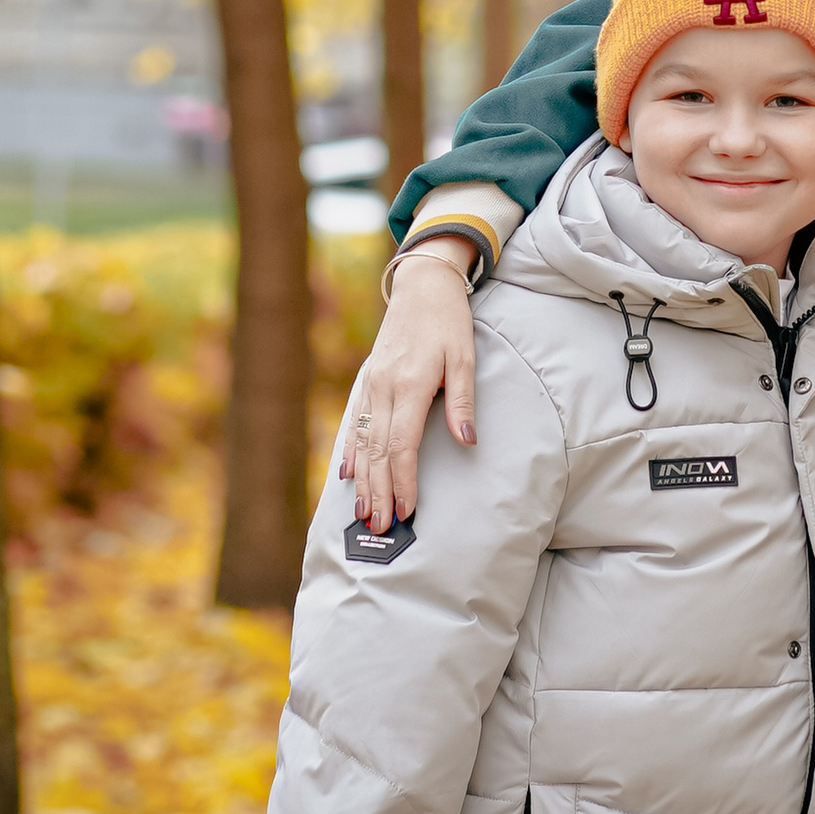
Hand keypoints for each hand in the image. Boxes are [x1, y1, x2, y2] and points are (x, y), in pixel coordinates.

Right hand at [339, 244, 478, 531]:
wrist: (422, 286)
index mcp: (410, 384)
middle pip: (376, 451)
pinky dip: (350, 451)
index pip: (401, 445)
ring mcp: (372, 384)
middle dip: (378, 491)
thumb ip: (462, 400)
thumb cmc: (449, 322)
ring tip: (363, 512)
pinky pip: (355, 423)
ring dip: (362, 480)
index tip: (406, 510)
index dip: (402, 481)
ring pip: (362, 441)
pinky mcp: (368, 381)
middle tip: (379, 527)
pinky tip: (348, 474)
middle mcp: (385, 388)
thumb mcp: (465, 356)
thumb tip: (466, 440)